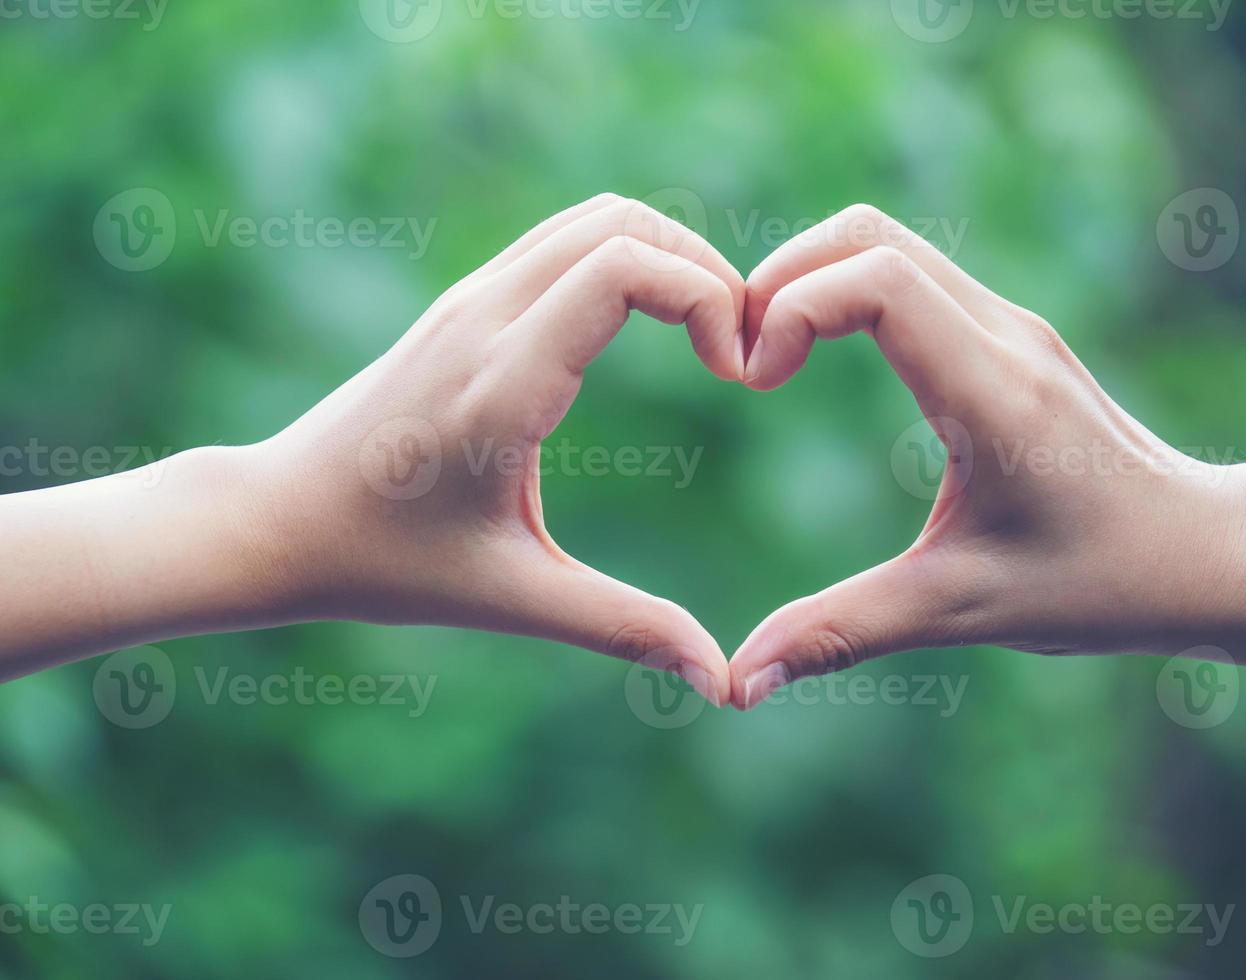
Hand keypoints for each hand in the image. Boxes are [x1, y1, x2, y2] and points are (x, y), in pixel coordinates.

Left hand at [255, 194, 744, 704]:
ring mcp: (470, 301)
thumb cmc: (386, 565)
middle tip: (740, 350)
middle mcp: (484, 320)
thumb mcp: (512, 599)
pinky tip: (651, 330)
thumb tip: (719, 682)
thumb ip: (624, 628)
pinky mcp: (465, 304)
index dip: (708, 298)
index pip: (624, 268)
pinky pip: (563, 243)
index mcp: (503, 385)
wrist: (277, 520)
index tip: (736, 374)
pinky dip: (627, 261)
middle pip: (624, 223)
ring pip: (594, 219)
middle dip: (708, 271)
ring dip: (669, 257)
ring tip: (709, 335)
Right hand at [728, 204, 1245, 707]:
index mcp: (994, 392)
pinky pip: (907, 275)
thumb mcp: (960, 610)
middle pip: (868, 235)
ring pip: (885, 243)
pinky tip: (815, 360)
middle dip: (781, 280)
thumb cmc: (1098, 584)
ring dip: (809, 281)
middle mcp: (1003, 335)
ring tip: (765, 360)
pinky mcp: (1005, 335)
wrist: (1200, 551)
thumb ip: (842, 633)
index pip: (878, 280)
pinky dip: (842, 293)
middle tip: (739, 361)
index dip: (793, 307)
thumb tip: (739, 685)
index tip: (756, 380)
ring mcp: (1009, 326)